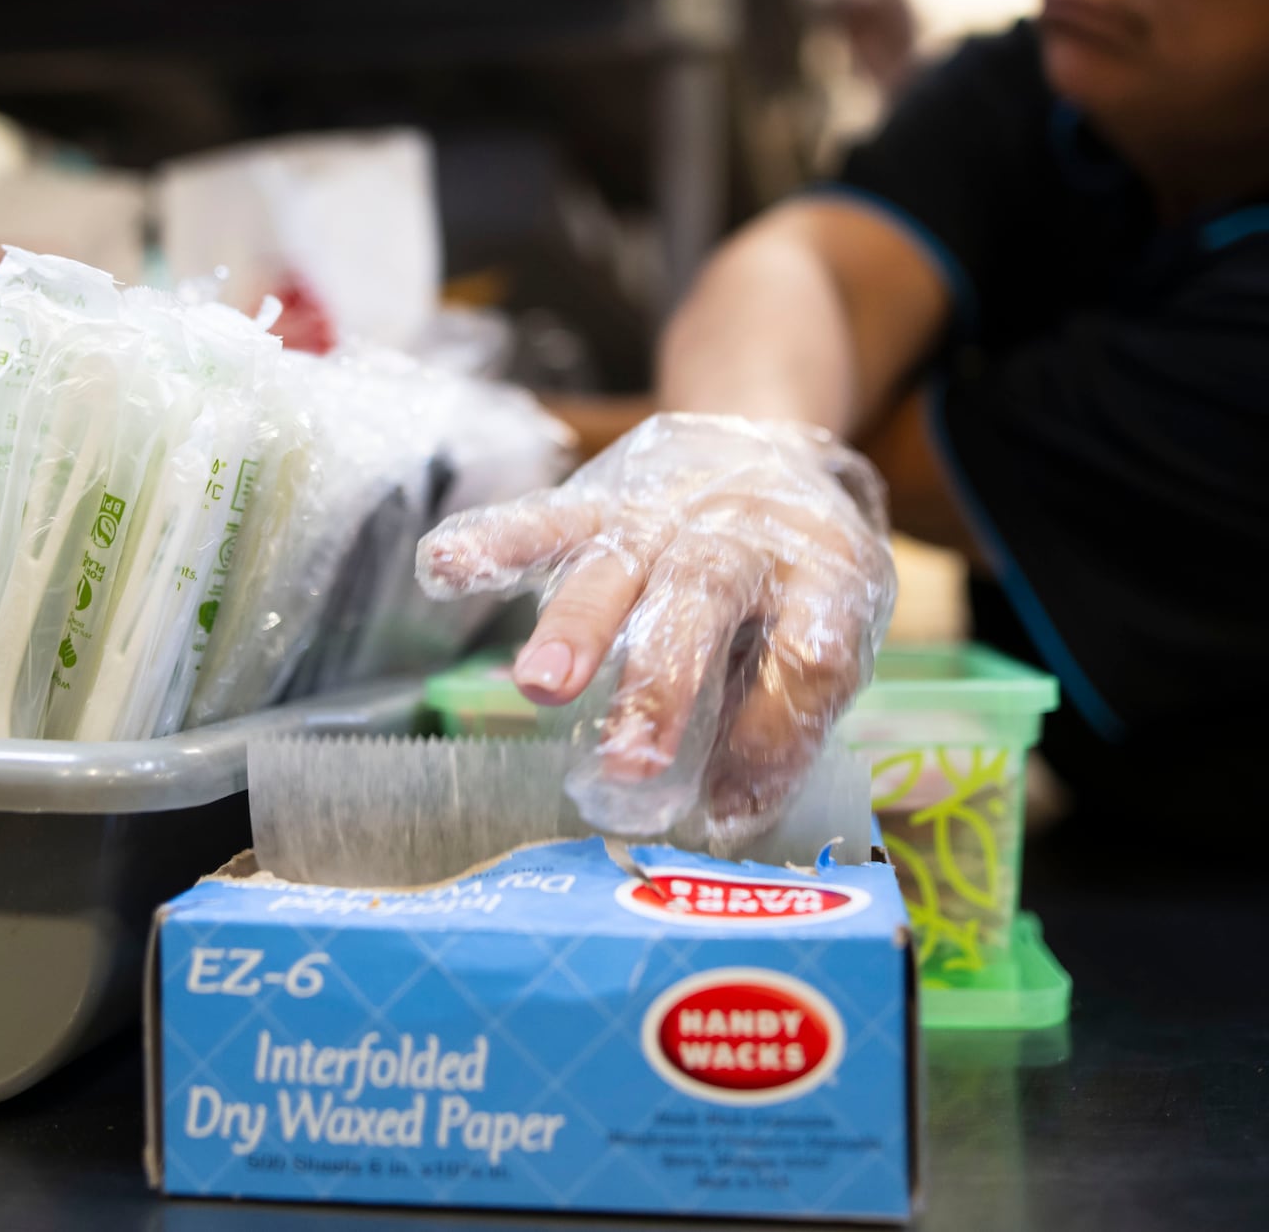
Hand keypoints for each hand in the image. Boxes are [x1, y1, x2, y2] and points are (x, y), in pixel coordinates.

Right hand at [418, 413, 894, 845]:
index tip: (733, 801)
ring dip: (575, 628)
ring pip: (615, 569)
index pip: (810, 653)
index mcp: (822, 576)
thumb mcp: (826, 638)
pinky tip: (443, 566)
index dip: (776, 728)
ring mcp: (665, 518)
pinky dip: (495, 542)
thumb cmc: (792, 578)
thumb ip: (782, 724)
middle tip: (630, 762)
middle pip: (701, 607)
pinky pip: (545, 522)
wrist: (765, 451)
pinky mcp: (601, 504)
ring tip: (539, 688)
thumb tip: (727, 817)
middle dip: (661, 685)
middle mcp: (741, 542)